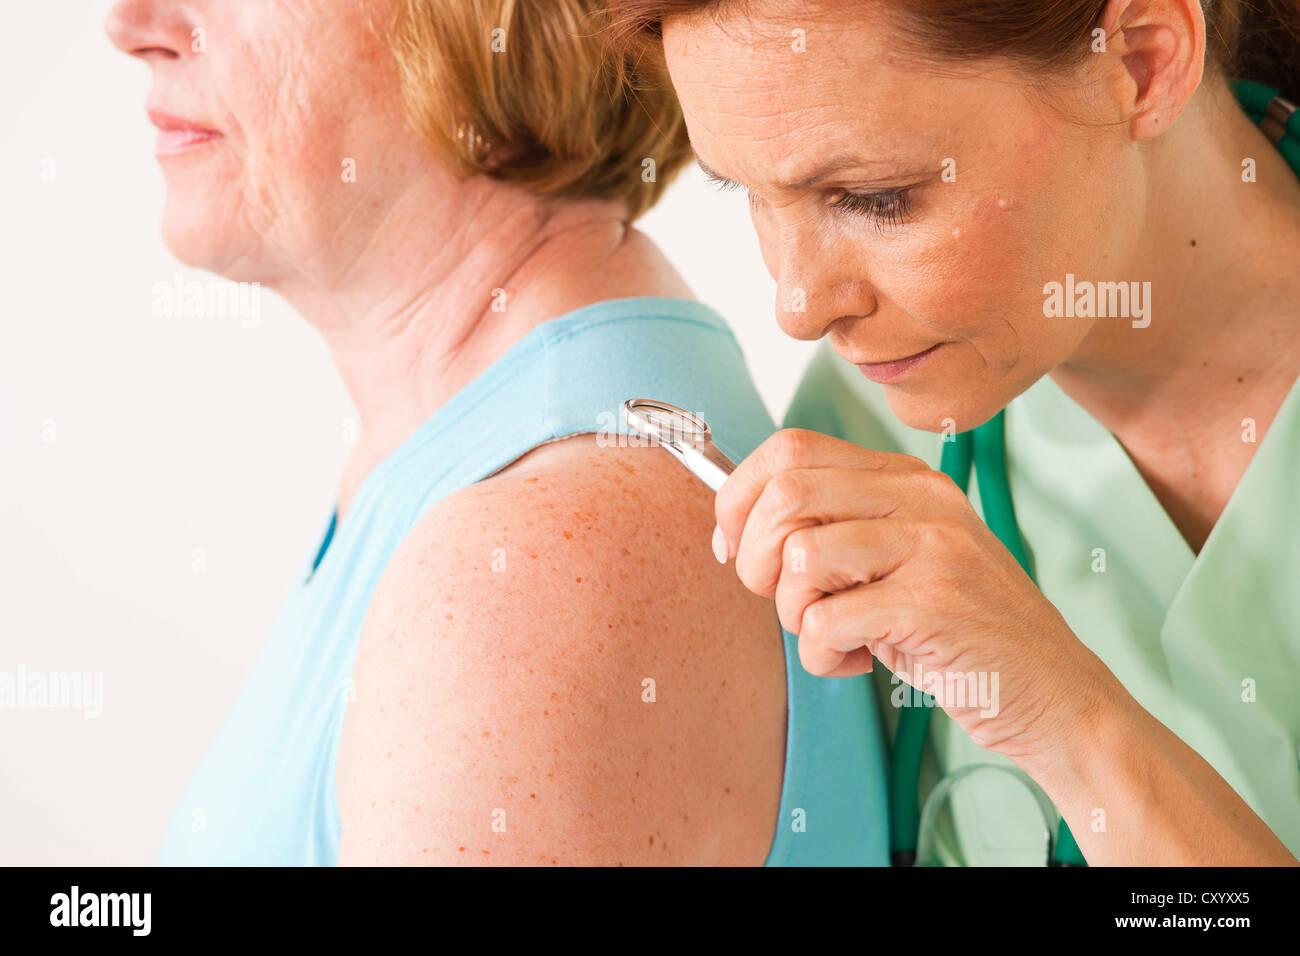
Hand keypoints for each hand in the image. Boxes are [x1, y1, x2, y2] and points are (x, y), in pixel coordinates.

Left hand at [713, 428, 1116, 765]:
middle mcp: (920, 498)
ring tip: (829, 635)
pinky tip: (858, 663)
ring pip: (799, 554)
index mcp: (905, 478)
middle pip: (785, 492)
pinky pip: (825, 620)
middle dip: (754, 558)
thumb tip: (732, 525)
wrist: (1054, 694)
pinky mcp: (935, 602)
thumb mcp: (895, 562)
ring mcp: (934, 546)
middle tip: (781, 601)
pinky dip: (821, 655)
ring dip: (791, 611)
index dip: (739, 498)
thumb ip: (831, 531)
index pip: (790, 450)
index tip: (732, 547)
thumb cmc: (957, 632)